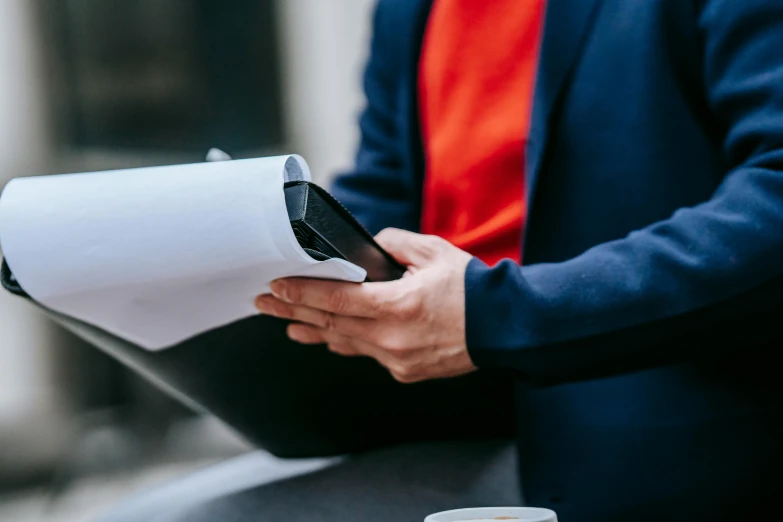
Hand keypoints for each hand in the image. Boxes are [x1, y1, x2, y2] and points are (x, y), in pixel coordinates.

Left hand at [255, 228, 476, 382]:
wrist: (506, 327)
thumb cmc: (473, 289)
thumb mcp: (432, 252)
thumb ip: (394, 244)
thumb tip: (372, 246)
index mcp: (396, 306)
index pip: (335, 299)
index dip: (301, 293)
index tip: (276, 287)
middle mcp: (391, 338)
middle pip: (330, 324)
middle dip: (294, 312)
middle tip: (265, 304)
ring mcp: (397, 359)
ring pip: (346, 343)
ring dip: (315, 331)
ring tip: (289, 326)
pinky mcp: (405, 370)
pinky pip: (369, 354)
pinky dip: (349, 341)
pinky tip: (333, 337)